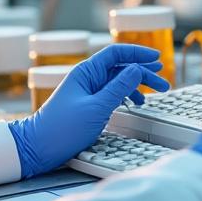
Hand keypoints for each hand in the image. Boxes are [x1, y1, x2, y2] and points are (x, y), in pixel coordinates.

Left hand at [9, 44, 170, 177]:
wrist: (38, 147)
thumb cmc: (62, 128)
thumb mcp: (96, 107)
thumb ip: (118, 88)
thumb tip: (136, 69)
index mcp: (86, 72)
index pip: (115, 53)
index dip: (137, 53)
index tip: (156, 59)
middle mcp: (88, 78)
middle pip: (120, 67)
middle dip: (143, 72)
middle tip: (163, 82)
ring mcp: (88, 92)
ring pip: (118, 81)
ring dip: (137, 86)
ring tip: (155, 96)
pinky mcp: (88, 105)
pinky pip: (112, 94)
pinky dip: (126, 96)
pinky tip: (135, 104)